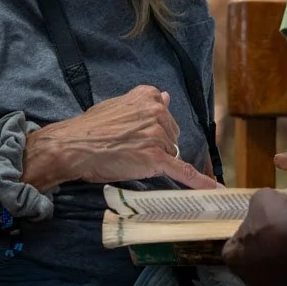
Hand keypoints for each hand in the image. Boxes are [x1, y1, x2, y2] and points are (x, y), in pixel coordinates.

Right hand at [24, 85, 218, 189]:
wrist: (73, 147)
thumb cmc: (90, 128)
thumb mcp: (117, 105)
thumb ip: (144, 103)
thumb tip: (167, 96)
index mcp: (148, 96)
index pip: (165, 114)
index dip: (153, 128)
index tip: (138, 135)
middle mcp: (157, 112)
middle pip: (171, 135)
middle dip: (156, 144)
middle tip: (129, 149)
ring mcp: (158, 136)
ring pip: (170, 153)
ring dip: (155, 159)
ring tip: (129, 158)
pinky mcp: (156, 159)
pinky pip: (182, 170)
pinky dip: (198, 181)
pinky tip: (213, 189)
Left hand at [224, 188, 286, 285]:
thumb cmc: (279, 219)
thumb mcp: (260, 199)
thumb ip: (255, 209)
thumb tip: (262, 210)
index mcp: (234, 260)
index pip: (231, 249)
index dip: (242, 237)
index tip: (253, 225)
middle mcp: (251, 279)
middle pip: (251, 262)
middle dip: (258, 249)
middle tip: (271, 232)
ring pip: (272, 269)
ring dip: (277, 257)